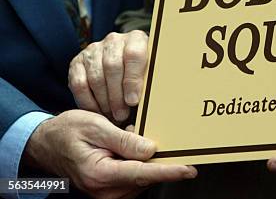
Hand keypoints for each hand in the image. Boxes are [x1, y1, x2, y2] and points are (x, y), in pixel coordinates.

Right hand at [23, 110, 196, 197]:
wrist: (45, 143)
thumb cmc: (67, 131)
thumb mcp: (96, 126)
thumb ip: (124, 140)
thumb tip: (151, 149)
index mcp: (100, 173)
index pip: (142, 173)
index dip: (168, 171)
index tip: (188, 169)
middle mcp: (103, 188)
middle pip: (145, 178)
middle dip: (162, 163)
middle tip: (175, 147)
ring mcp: (105, 192)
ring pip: (142, 180)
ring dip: (150, 164)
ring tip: (139, 143)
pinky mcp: (109, 189)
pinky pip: (134, 180)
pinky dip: (141, 166)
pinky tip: (135, 151)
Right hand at [68, 30, 147, 121]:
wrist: (122, 66)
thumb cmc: (141, 74)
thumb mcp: (150, 73)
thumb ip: (150, 81)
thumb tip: (151, 100)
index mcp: (136, 38)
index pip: (133, 55)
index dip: (132, 80)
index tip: (133, 101)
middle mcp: (114, 40)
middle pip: (112, 67)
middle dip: (117, 95)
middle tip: (122, 114)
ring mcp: (94, 49)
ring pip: (96, 77)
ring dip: (103, 100)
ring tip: (112, 115)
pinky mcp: (77, 62)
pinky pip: (79, 83)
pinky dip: (87, 101)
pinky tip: (96, 111)